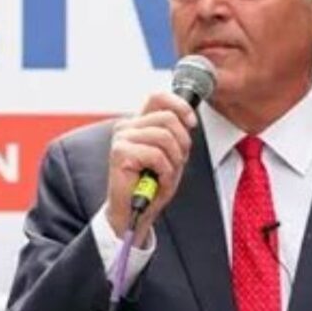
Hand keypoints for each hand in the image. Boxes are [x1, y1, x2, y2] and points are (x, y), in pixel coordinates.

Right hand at [106, 92, 196, 245]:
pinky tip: (156, 182)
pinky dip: (164, 172)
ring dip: (173, 161)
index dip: (179, 106)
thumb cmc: (151, 185)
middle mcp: (127, 126)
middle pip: (168, 118)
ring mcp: (122, 138)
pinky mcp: (120, 152)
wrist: (134, 213)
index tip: (191, 123)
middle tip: (176, 163)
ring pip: (164, 137)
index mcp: (139, 123)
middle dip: (181, 143)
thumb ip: (175, 135)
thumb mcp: (171, 156)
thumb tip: (188, 119)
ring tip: (164, 175)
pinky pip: (156, 155)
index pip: (158, 97)